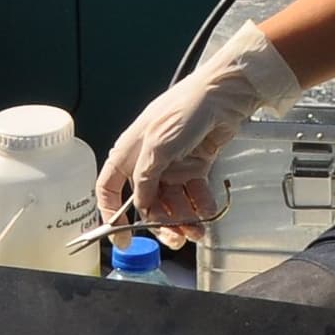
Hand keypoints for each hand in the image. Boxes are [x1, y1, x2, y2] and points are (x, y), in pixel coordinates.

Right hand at [94, 21, 303, 237]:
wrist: (224, 95)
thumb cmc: (186, 109)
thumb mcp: (158, 145)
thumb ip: (146, 177)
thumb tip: (141, 204)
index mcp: (130, 152)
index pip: (109, 187)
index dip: (110, 213)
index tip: (122, 238)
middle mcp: (149, 160)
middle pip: (147, 201)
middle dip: (159, 222)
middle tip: (173, 238)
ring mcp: (173, 164)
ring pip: (172, 201)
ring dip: (183, 219)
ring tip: (196, 232)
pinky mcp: (196, 165)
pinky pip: (194, 193)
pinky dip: (200, 206)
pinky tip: (208, 214)